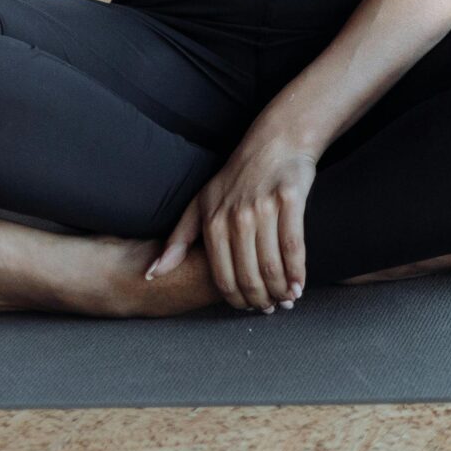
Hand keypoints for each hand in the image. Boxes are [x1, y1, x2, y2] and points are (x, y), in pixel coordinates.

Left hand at [144, 125, 317, 310]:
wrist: (276, 142)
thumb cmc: (236, 176)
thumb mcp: (200, 204)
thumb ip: (178, 241)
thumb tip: (152, 274)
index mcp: (212, 222)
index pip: (223, 277)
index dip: (236, 299)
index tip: (248, 308)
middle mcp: (236, 218)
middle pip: (249, 276)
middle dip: (260, 300)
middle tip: (269, 308)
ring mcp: (264, 209)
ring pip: (272, 265)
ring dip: (280, 290)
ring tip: (286, 300)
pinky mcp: (290, 200)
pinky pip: (294, 246)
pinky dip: (298, 271)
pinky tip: (299, 285)